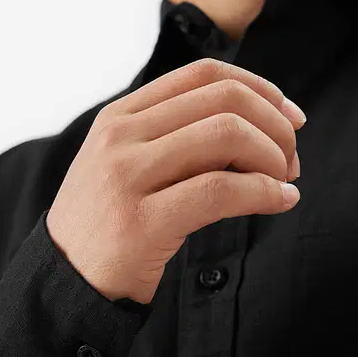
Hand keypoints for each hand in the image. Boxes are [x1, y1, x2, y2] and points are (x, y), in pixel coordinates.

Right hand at [46, 57, 304, 304]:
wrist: (66, 282)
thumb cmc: (110, 226)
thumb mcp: (130, 166)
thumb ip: (178, 140)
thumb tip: (257, 128)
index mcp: (120, 116)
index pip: (204, 74)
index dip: (261, 89)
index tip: (290, 117)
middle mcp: (120, 136)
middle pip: (224, 100)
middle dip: (275, 126)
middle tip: (291, 160)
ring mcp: (126, 176)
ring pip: (226, 136)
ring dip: (273, 158)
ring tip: (284, 182)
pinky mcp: (141, 222)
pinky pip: (221, 191)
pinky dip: (264, 193)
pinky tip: (280, 202)